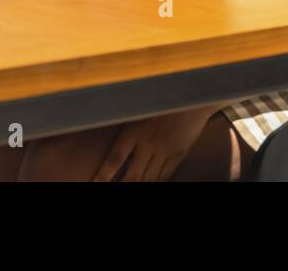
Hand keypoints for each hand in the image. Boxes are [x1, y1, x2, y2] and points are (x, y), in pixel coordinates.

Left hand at [93, 107, 215, 181]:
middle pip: (133, 176)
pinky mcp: (179, 154)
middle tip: (114, 190)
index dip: (104, 175)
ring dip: (140, 185)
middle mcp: (149, 143)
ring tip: (131, 186)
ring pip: (149, 179)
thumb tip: (112, 142)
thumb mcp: (139, 109)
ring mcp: (165, 150)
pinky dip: (157, 181)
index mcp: (135, 131)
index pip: (115, 159)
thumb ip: (127, 128)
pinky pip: (165, 175)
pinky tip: (150, 181)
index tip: (95, 183)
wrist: (192, 96)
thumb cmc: (161, 99)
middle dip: (123, 187)